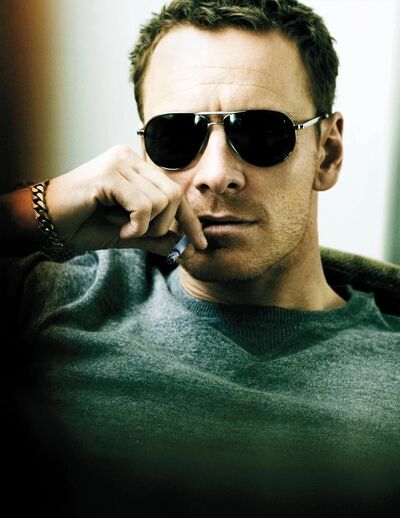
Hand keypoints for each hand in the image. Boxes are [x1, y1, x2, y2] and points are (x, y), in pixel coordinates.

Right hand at [45, 145, 206, 255]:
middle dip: (165, 225)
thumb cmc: (84, 223)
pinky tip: (118, 227)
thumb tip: (184, 247)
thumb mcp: (128, 233)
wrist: (48, 222)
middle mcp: (130, 159)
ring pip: (162, 201)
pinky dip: (136, 225)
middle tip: (138, 234)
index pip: (175, 192)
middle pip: (175, 195)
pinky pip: (143, 205)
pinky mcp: (110, 174)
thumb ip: (155, 237)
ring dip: (146, 226)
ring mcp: (120, 163)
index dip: (190, 220)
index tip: (200, 244)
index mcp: (137, 168)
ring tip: (122, 228)